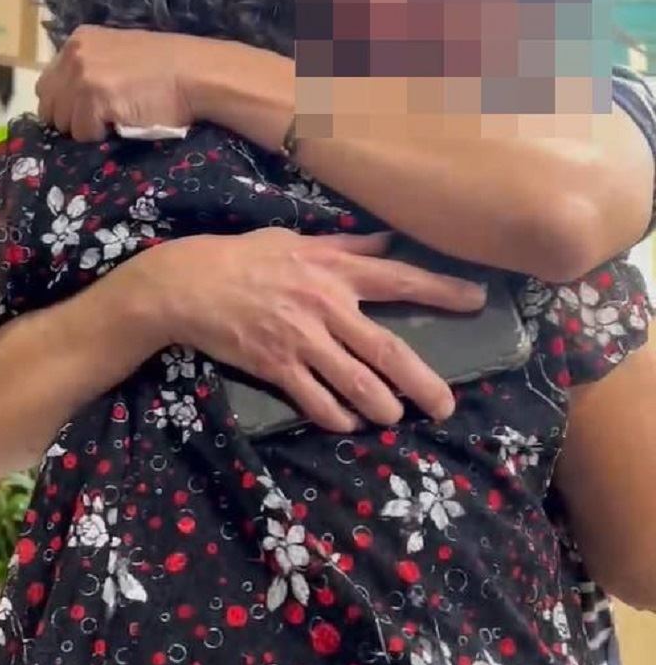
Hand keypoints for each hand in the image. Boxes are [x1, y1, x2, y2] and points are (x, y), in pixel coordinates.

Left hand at [36, 26, 195, 140]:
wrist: (195, 75)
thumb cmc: (167, 69)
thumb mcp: (121, 54)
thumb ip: (92, 67)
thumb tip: (73, 99)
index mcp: (79, 40)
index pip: (48, 83)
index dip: (64, 103)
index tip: (85, 113)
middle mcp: (75, 55)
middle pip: (49, 105)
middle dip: (69, 119)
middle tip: (98, 123)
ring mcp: (82, 76)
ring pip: (64, 122)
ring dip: (86, 130)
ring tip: (115, 121)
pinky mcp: (93, 98)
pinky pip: (83, 133)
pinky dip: (100, 136)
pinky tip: (123, 124)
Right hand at [140, 229, 484, 431]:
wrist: (188, 284)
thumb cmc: (245, 257)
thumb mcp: (296, 240)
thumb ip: (345, 245)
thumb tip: (385, 242)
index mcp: (334, 270)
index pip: (399, 279)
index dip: (441, 290)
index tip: (477, 300)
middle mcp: (325, 306)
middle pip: (387, 349)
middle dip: (423, 382)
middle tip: (446, 405)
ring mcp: (301, 340)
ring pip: (356, 383)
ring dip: (382, 407)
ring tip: (395, 418)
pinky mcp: (275, 366)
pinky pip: (315, 401)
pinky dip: (336, 416)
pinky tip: (348, 423)